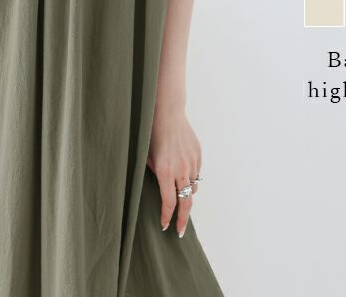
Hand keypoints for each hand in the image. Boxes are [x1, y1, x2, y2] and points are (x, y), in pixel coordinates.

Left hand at [146, 107, 201, 237]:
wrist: (167, 113)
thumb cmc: (151, 134)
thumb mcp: (147, 157)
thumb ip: (155, 175)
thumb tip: (160, 190)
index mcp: (165, 172)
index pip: (169, 203)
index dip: (167, 217)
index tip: (165, 226)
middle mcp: (181, 170)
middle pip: (185, 202)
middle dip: (183, 219)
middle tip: (180, 231)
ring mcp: (192, 162)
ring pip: (193, 188)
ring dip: (187, 197)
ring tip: (181, 202)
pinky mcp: (198, 155)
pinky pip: (196, 174)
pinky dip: (191, 180)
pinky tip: (184, 179)